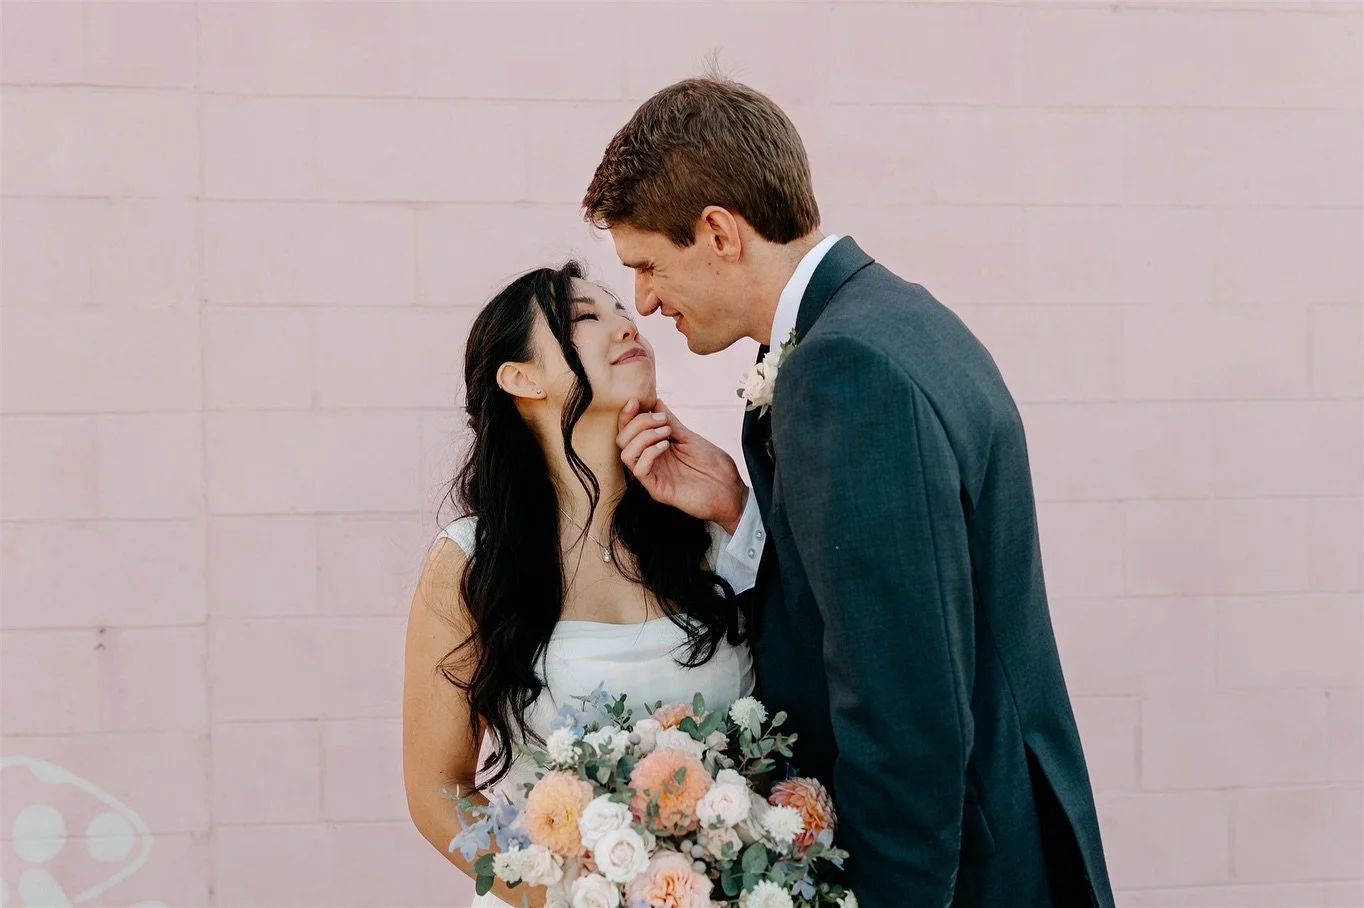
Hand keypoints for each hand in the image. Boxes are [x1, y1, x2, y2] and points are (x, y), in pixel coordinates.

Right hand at [617, 399, 746, 532]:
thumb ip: (670, 422)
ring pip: (626, 454)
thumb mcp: (690, 437)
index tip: (635, 401)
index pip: (629, 431)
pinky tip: (666, 446)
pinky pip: (639, 470)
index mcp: (655, 448)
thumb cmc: (713, 465)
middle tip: (663, 421)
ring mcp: (653, 476)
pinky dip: (649, 453)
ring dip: (643, 436)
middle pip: (622, 439)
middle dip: (638, 422)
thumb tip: (655, 401)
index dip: (627, 415)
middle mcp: (650, 462)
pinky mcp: (657, 490)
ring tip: (666, 432)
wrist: (730, 490)